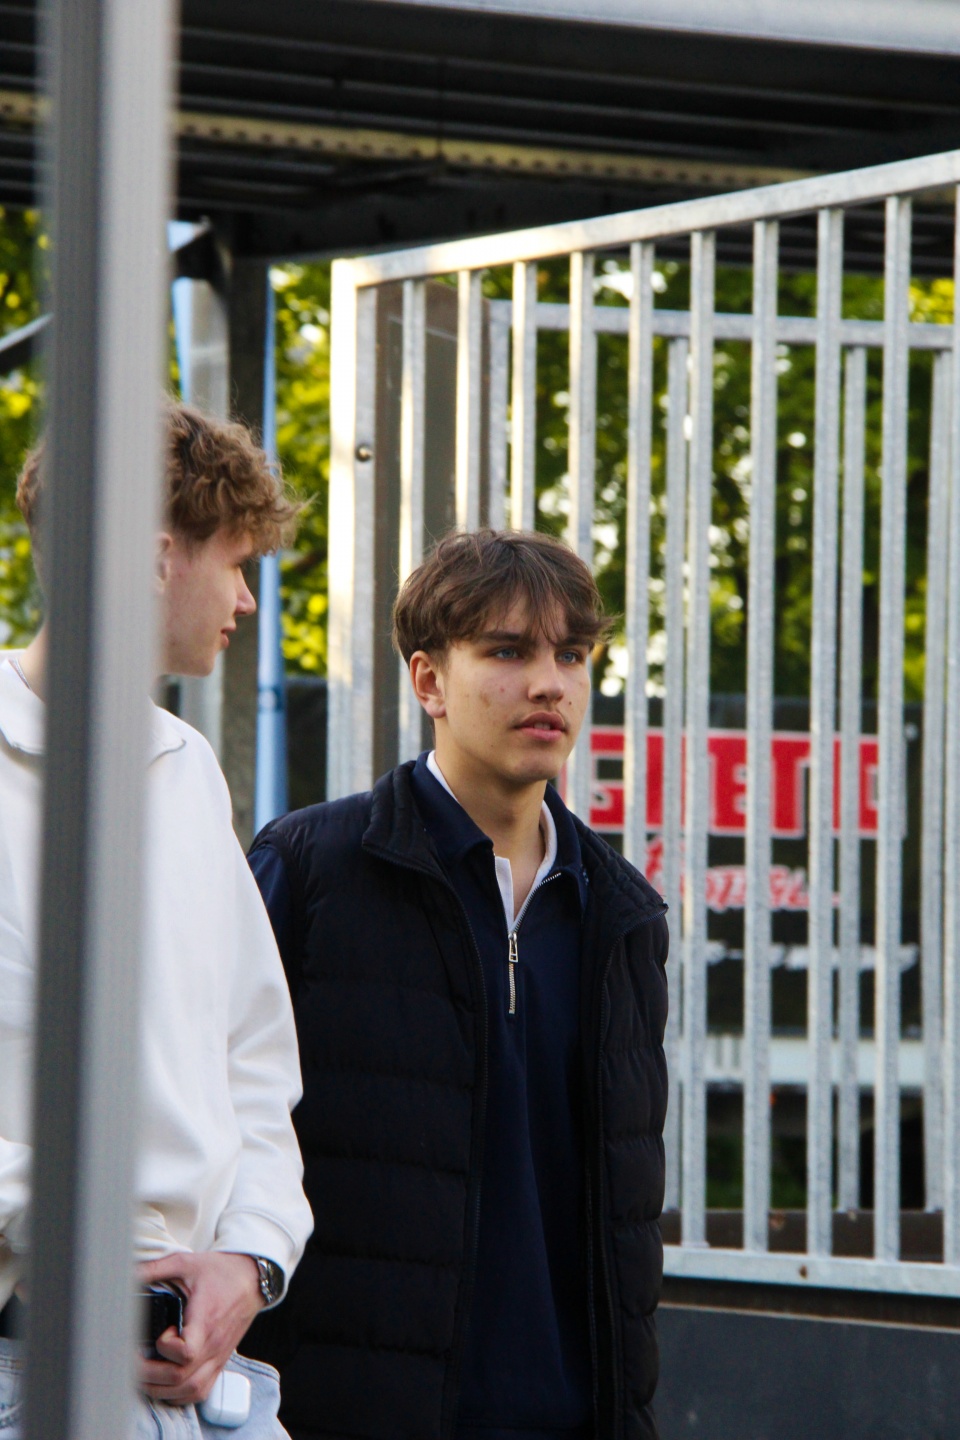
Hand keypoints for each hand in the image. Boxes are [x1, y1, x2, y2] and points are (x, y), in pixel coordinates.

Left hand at [138, 1251, 262, 1404]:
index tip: (161, 1333)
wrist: (251, 1278)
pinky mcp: (219, 1362)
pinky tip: (166, 1383)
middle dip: (150, 1375)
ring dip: (162, 1389)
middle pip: (181, 1379)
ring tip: (145, 1374)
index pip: (187, 1352)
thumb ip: (155, 1268)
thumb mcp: (186, 1262)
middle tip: (135, 1360)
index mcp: (206, 1320)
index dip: (166, 1349)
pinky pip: (200, 1392)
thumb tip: (126, 1273)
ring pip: (190, 1391)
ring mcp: (217, 1356)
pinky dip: (179, 1395)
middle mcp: (213, 1344)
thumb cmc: (220, 1272)